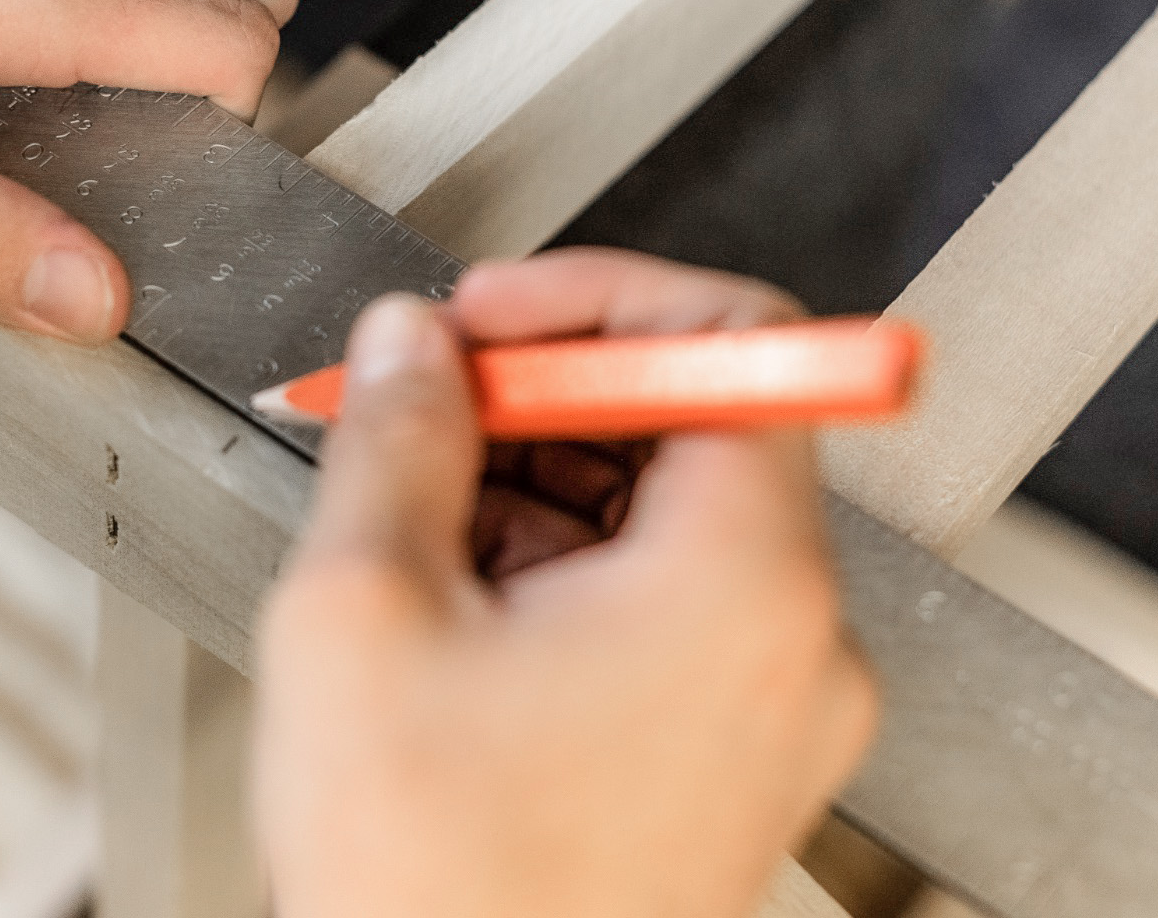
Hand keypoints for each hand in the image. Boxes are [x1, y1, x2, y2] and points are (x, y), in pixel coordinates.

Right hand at [255, 248, 877, 917]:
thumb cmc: (435, 883)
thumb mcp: (365, 609)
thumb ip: (399, 436)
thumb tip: (412, 346)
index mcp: (743, 580)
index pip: (733, 340)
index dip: (592, 298)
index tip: (491, 315)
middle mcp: (791, 640)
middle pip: (694, 425)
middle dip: (541, 394)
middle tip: (422, 398)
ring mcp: (767, 706)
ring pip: (666, 517)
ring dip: (538, 483)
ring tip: (412, 515)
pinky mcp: (724, 755)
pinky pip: (660, 604)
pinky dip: (562, 568)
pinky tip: (455, 592)